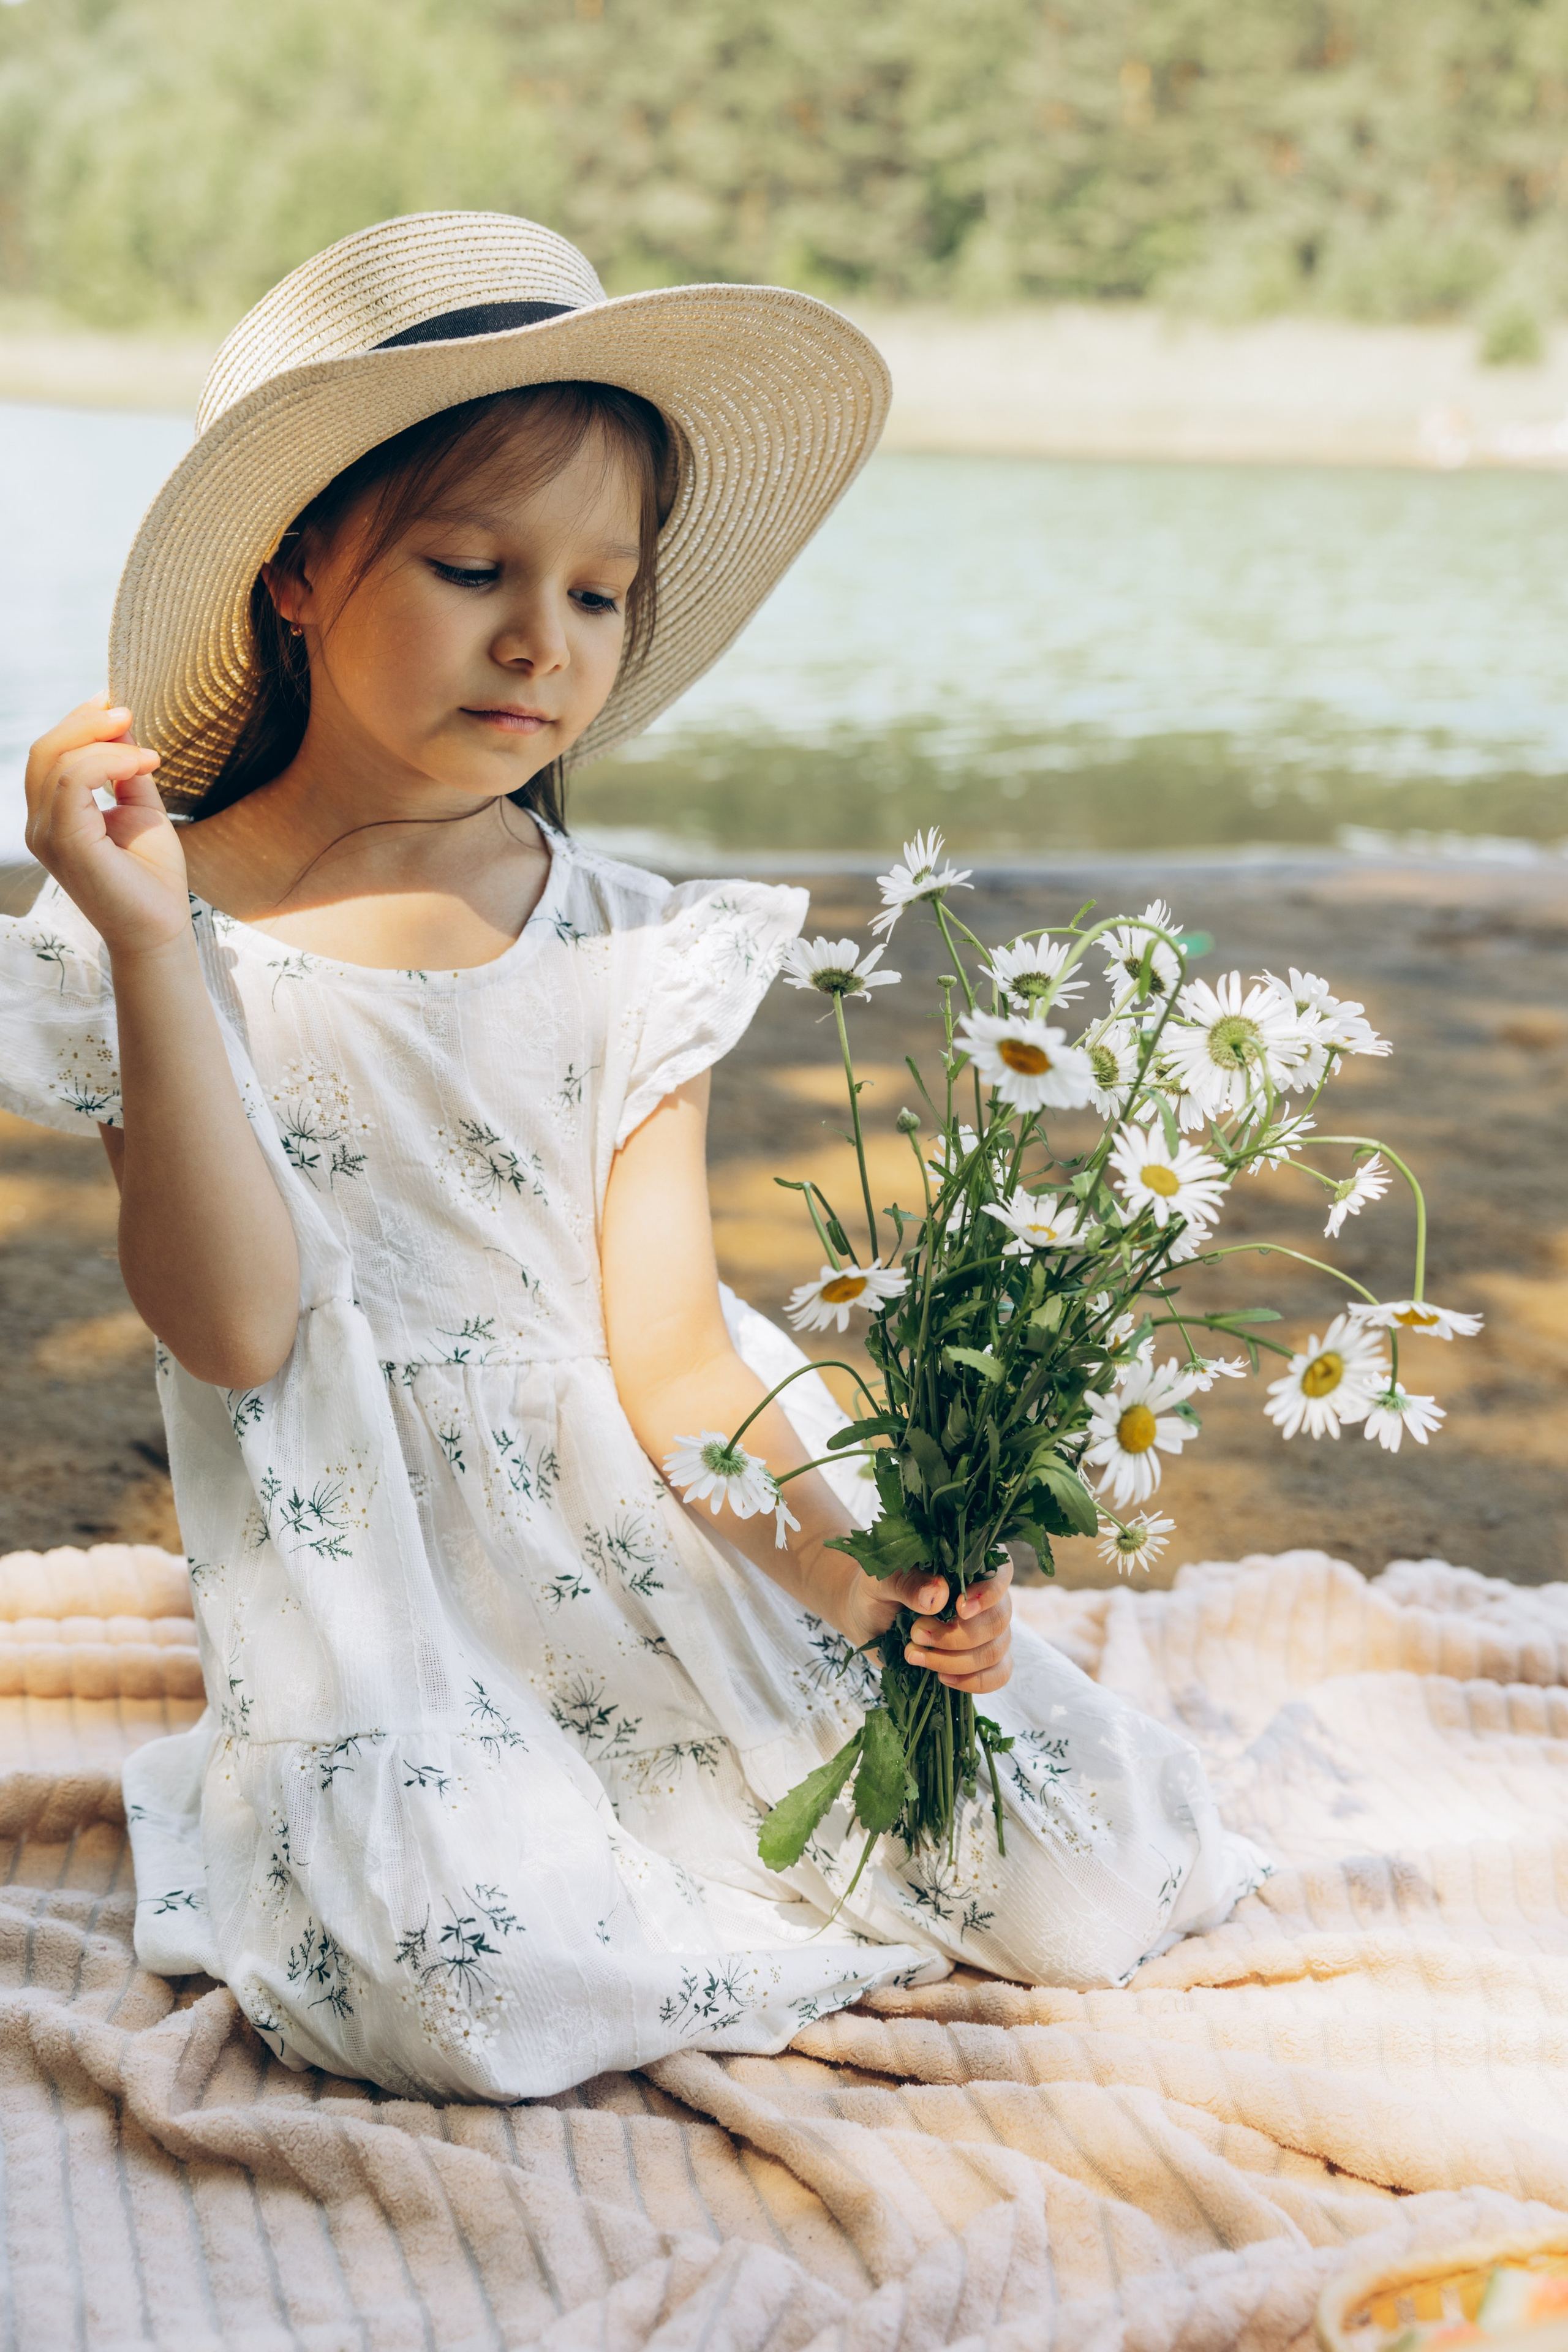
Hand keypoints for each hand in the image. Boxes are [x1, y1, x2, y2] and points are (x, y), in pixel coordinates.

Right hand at [25, 695, 191, 957]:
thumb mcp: (142, 809)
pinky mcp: (64, 843)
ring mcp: (46, 835)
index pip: (50, 755)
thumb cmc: (153, 876)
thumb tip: (123, 727)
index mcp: (53, 816)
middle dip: (86, 722)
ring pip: (56, 761)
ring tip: (147, 753)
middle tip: (127, 713)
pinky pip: (72, 782)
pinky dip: (108, 762)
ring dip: (104, 742)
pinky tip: (143, 766)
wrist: (161, 928)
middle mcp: (40, 824)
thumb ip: (127, 771)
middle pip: (45, 751)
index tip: (116, 705)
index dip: (78, 722)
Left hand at [833, 1552, 1013, 1696]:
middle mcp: (985, 1596)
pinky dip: (975, 1681)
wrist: (867, 1617)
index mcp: (968, 1565)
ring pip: (995, 1650)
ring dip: (955, 1660)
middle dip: (956, 1636)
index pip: (1001, 1574)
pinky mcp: (979, 1658)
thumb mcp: (881, 1580)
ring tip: (914, 1655)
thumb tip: (938, 1595)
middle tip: (916, 1633)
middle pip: (997, 1620)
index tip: (960, 1609)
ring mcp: (985, 1630)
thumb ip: (907, 1583)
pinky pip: (998, 1674)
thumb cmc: (876, 1590)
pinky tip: (943, 1678)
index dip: (988, 1594)